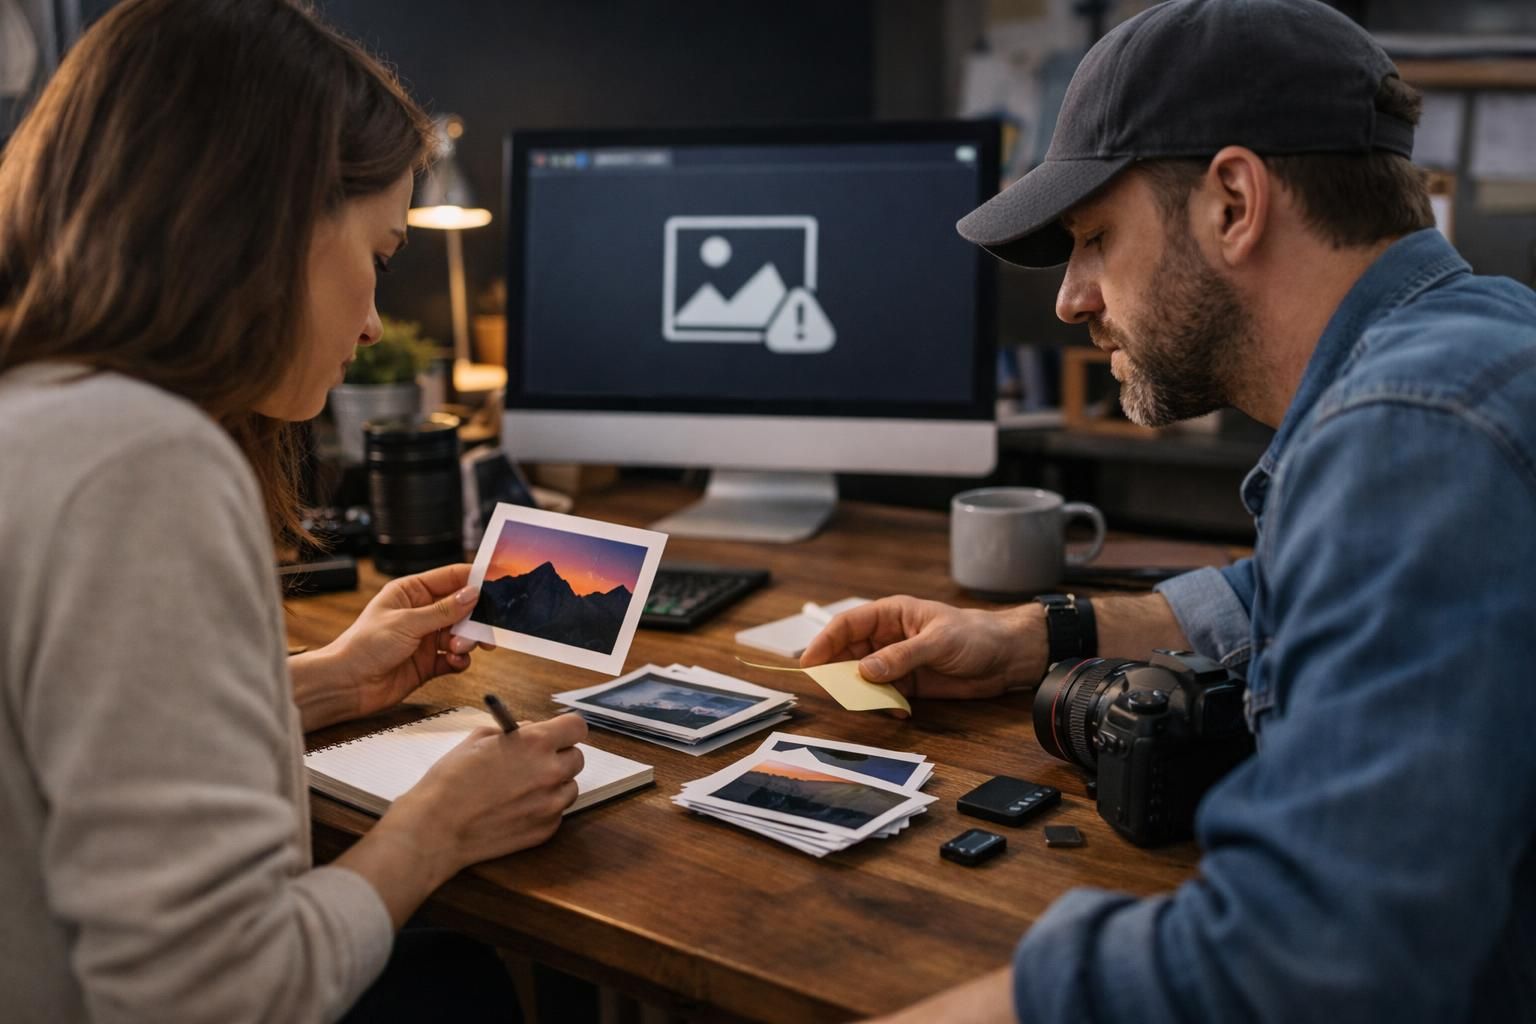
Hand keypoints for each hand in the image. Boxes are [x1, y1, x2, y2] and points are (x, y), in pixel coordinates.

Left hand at [330, 563, 492, 718]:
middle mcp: (421, 613)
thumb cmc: (363, 647)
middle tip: (485, 627)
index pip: (450, 578)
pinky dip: (460, 660)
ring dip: (466, 641)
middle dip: (475, 617)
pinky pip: (455, 658)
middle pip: (461, 608)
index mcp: (411, 592)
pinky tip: (454, 661)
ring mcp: (426, 638)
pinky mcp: (429, 662)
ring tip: (458, 648)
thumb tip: (472, 594)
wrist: (348, 685)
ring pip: (462, 634)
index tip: (494, 585)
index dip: (473, 580)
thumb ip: (443, 610)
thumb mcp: (406, 622)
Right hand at [392, 712, 589, 874]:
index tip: (558, 734)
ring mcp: (551, 804)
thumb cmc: (451, 780)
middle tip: (535, 762)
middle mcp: (550, 772)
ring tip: (523, 787)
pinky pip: (557, 812)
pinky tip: (517, 808)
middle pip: (577, 758)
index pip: (577, 727)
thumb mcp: (478, 739)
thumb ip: (513, 731)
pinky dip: (544, 808)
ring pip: (570, 787)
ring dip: (554, 784)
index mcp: (535, 743)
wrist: (436, 828)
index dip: (566, 729)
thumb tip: (530, 729)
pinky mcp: (546, 829)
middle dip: (559, 756)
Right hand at [800, 595, 1044, 701]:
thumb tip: (864, 671)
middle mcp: (887, 638)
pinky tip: (899, 711)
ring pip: (863, 678)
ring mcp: (896, 662)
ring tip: (872, 703)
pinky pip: (884, 696)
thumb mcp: (938, 642)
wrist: (1007, 658)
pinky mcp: (908, 685)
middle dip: (839, 672)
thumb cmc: (975, 636)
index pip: (847, 625)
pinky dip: (885, 706)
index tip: (809, 663)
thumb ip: (901, 656)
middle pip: (848, 654)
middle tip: (835, 690)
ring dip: (863, 693)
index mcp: (891, 615)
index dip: (824, 642)